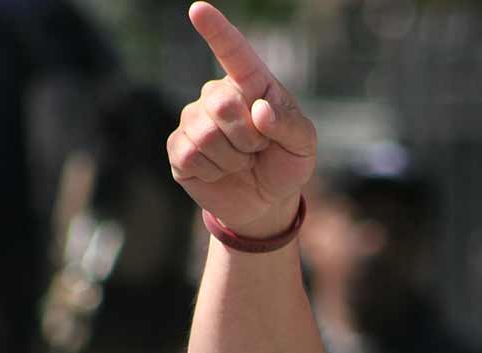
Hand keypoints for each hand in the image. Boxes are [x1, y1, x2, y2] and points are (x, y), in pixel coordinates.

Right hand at [168, 2, 317, 236]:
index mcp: (251, 85)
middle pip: (221, 103)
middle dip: (247, 137)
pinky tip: (221, 172)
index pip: (234, 53)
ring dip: (233, 158)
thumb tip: (259, 110)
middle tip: (258, 150)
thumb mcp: (303, 146)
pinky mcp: (179, 148)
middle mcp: (217, 95)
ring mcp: (194, 120)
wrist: (265, 203)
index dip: (217, 31)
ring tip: (242, 161)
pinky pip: (192, 155)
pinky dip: (214, 171)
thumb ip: (289, 125)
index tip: (198, 9)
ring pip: (206, 134)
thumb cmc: (285, 164)